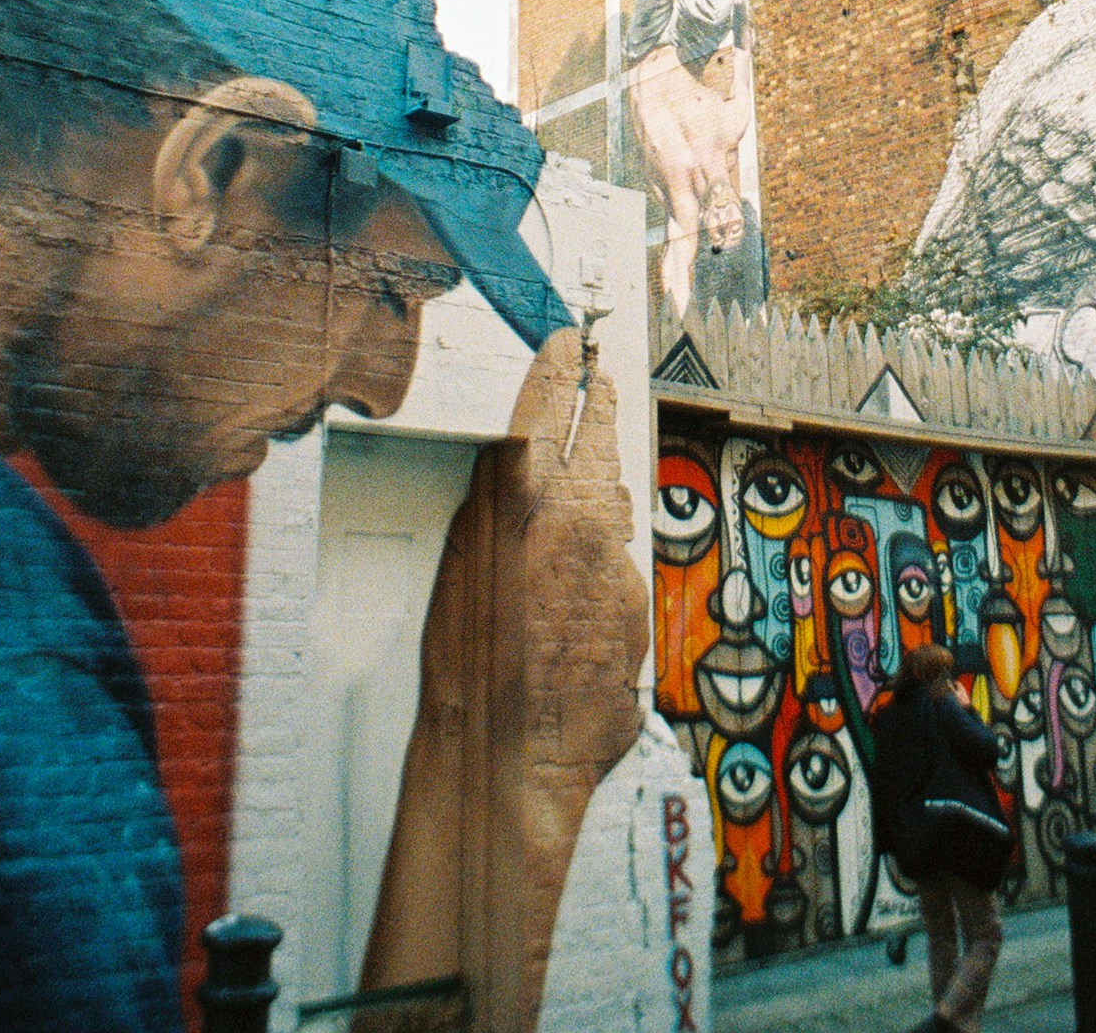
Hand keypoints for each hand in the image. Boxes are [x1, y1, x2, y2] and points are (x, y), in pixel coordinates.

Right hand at [366, 326, 643, 1015]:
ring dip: (603, 483)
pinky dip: (603, 560)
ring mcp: (619, 565)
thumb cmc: (466, 670)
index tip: (569, 341)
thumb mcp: (458, 564)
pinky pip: (620, 565)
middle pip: (599, 442)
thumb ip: (490, 506)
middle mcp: (584, 524)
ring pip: (615, 506)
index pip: (547, 408)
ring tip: (594, 462)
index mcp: (528, 502)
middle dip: (600, 405)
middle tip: (601, 378)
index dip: (559, 367)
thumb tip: (509, 467)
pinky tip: (579, 578)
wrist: (512, 755)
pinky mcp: (637, 606)